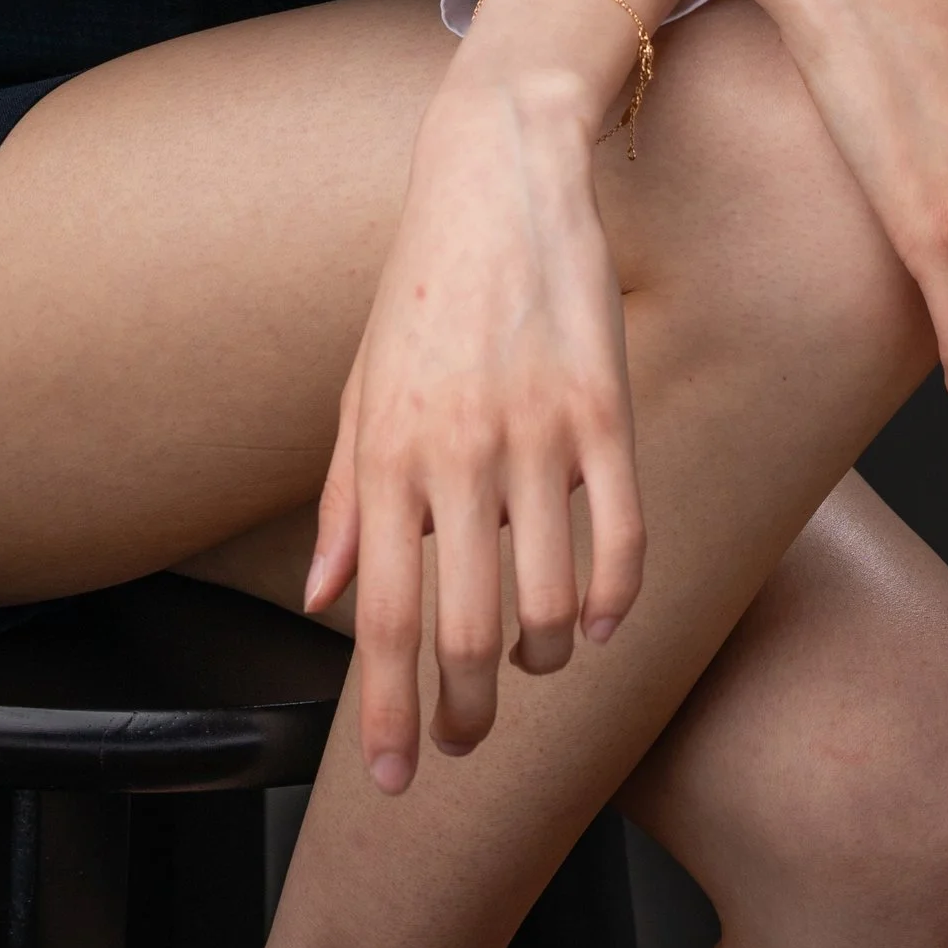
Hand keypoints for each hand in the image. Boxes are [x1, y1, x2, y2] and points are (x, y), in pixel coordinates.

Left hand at [304, 0, 660, 790]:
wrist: (496, 171)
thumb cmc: (423, 285)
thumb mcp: (361, 385)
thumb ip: (342, 497)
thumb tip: (324, 598)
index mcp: (385, 453)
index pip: (383, 616)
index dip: (386, 712)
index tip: (396, 777)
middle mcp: (456, 453)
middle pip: (464, 631)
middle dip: (464, 714)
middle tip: (467, 741)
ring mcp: (536, 432)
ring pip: (551, 603)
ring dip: (544, 660)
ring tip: (534, 663)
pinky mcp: (605, 408)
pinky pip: (622, 541)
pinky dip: (615, 601)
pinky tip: (602, 621)